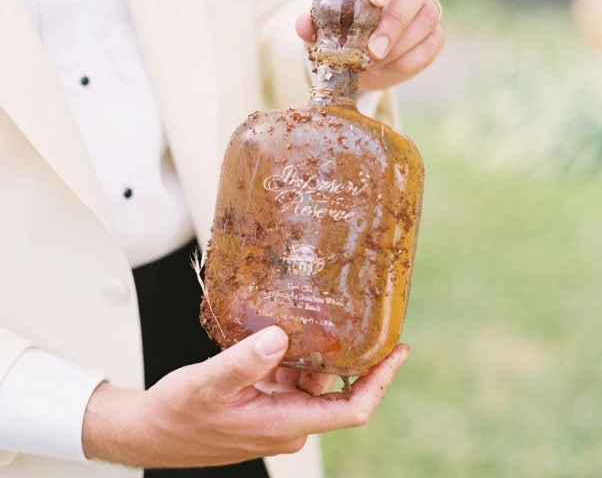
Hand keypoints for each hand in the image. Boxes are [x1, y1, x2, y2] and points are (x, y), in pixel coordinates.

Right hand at [82, 326, 408, 468]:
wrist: (150, 431)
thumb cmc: (178, 413)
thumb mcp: (208, 382)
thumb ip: (244, 361)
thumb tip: (279, 338)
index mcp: (283, 424)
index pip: (350, 409)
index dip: (380, 381)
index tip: (398, 350)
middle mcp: (288, 424)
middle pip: (335, 389)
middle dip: (347, 355)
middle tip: (357, 314)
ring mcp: (278, 417)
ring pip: (312, 381)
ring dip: (316, 352)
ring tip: (316, 314)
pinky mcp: (266, 407)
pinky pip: (292, 379)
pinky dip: (294, 356)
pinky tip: (285, 331)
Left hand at [296, 0, 443, 91]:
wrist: (354, 55)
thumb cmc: (338, 27)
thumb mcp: (320, 22)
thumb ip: (312, 21)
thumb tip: (303, 24)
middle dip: (395, 20)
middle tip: (373, 49)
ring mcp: (425, 5)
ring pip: (428, 14)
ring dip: (400, 43)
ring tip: (372, 62)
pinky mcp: (433, 33)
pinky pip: (433, 42)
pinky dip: (409, 59)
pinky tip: (385, 68)